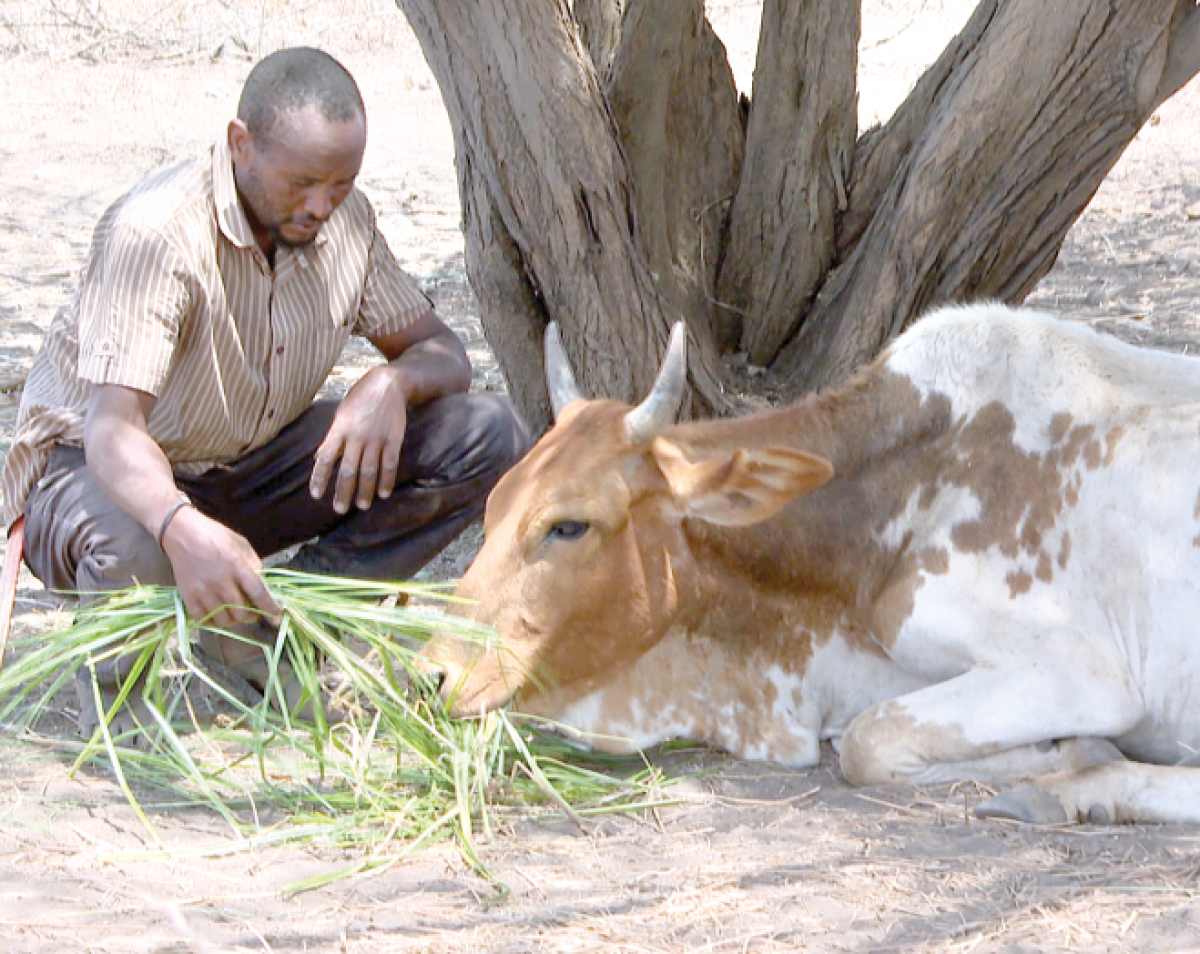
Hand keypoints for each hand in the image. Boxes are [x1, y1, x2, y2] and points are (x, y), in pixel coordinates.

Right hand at [160, 505, 280, 628]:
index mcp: (237, 566)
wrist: (182, 534)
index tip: (277, 617)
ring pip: (223, 619)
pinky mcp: (188, 596)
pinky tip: (218, 616)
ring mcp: (203, 590)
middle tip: (253, 614)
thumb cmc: (215, 536)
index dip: (270, 608)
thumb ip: (254, 564)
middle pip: (241, 611)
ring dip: (233, 621)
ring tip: (235, 615)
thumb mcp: (241, 544)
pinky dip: (213, 622)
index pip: (258, 592)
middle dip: (251, 617)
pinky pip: (203, 619)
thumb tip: (264, 584)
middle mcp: (220, 581)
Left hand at [309, 365, 409, 513]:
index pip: (326, 457)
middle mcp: (357, 435)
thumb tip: (320, 458)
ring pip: (369, 471)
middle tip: (340, 509)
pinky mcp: (394, 439)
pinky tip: (384, 493)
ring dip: (365, 491)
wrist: (388, 383)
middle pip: (348, 470)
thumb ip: (333, 436)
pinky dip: (387, 481)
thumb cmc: (360, 398)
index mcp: (340, 428)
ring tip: (361, 506)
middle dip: (343, 492)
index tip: (316, 495)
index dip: (320, 478)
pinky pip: (390, 464)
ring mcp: (377, 438)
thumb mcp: (341, 413)